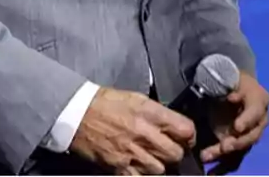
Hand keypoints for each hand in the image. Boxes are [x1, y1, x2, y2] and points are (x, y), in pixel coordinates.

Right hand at [69, 87, 195, 174]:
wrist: (79, 113)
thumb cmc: (108, 103)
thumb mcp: (138, 99)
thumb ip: (159, 113)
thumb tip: (175, 125)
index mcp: (151, 113)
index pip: (185, 129)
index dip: (190, 136)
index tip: (186, 138)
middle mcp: (143, 133)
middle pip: (176, 153)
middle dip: (177, 153)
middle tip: (171, 150)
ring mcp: (131, 152)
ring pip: (160, 169)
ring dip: (160, 165)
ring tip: (154, 158)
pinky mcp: (118, 166)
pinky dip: (144, 174)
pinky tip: (141, 168)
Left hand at [200, 73, 268, 174]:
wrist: (229, 89)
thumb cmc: (230, 82)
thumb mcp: (230, 78)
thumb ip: (229, 84)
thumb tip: (232, 96)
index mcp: (260, 101)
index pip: (256, 112)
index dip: (248, 120)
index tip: (237, 127)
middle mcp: (259, 121)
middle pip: (251, 135)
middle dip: (237, 142)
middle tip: (224, 146)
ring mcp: (249, 135)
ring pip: (241, 149)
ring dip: (225, 155)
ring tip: (206, 157)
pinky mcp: (239, 147)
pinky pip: (233, 159)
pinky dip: (222, 167)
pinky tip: (211, 173)